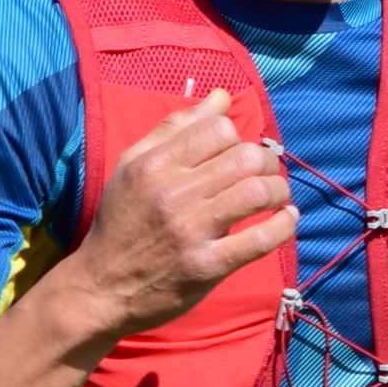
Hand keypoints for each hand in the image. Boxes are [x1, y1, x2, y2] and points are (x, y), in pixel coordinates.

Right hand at [54, 88, 296, 348]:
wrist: (101, 288)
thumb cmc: (120, 223)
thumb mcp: (133, 166)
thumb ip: (175, 129)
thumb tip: (221, 97)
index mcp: (153, 164)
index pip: (219, 130)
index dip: (236, 139)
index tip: (237, 154)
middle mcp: (172, 193)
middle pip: (245, 158)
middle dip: (267, 162)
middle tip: (266, 174)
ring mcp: (190, 231)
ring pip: (258, 192)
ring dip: (279, 191)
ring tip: (277, 197)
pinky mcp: (206, 266)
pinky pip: (260, 240)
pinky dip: (283, 226)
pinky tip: (286, 220)